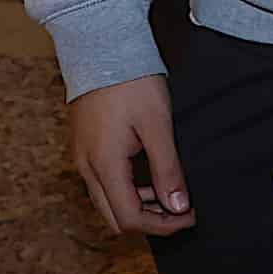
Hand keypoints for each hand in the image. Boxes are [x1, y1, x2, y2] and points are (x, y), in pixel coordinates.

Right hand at [68, 76, 190, 236]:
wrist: (101, 48)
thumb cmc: (131, 82)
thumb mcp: (157, 125)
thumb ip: (168, 169)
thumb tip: (179, 207)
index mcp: (104, 165)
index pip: (129, 218)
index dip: (163, 225)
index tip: (190, 216)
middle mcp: (86, 167)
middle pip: (114, 217)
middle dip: (150, 221)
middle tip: (183, 210)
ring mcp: (82, 158)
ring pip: (108, 202)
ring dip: (139, 206)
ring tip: (172, 191)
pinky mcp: (84, 148)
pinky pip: (103, 184)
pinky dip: (128, 190)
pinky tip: (151, 176)